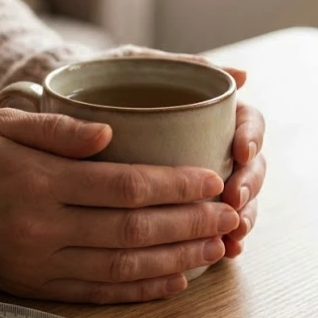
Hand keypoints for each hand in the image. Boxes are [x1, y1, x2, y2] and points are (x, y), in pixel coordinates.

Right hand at [0, 108, 239, 302]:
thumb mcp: (7, 125)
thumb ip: (59, 130)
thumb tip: (109, 133)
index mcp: (40, 181)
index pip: (123, 186)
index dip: (174, 186)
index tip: (211, 178)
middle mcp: (43, 227)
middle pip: (132, 229)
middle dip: (189, 223)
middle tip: (229, 214)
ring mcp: (42, 262)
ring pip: (122, 265)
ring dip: (177, 258)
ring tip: (217, 247)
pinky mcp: (38, 287)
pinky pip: (98, 292)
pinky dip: (141, 289)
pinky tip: (175, 280)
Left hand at [107, 47, 266, 258]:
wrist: (65, 105)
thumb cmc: (105, 79)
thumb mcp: (139, 64)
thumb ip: (183, 67)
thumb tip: (243, 76)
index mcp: (210, 109)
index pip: (248, 121)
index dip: (252, 137)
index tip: (241, 151)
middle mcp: (212, 143)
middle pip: (250, 165)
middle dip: (249, 186)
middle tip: (235, 202)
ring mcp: (200, 174)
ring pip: (238, 198)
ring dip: (243, 217)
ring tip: (235, 236)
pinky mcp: (181, 204)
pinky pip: (210, 224)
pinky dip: (223, 238)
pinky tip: (225, 254)